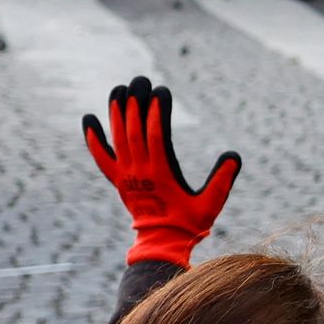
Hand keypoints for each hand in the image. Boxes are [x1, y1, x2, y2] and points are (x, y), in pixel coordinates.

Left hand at [79, 77, 239, 266]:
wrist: (162, 243)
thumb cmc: (190, 224)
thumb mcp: (211, 203)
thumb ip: (222, 180)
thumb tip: (234, 156)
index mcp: (162, 174)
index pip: (157, 135)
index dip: (157, 112)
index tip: (160, 91)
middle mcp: (140, 171)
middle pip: (135, 130)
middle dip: (137, 103)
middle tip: (140, 79)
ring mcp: (126, 175)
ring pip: (118, 138)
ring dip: (117, 112)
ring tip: (119, 89)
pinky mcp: (118, 180)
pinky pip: (101, 156)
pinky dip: (93, 138)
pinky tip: (88, 118)